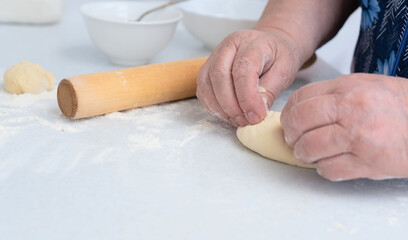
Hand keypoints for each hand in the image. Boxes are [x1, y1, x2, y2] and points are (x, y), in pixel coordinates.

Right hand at [196, 29, 303, 126]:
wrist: (270, 44)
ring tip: (238, 120)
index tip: (257, 116)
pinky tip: (228, 114)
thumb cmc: (277, 57)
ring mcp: (214, 56)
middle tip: (246, 121)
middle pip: (219, 76)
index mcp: (251, 42)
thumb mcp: (284, 71)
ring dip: (220, 108)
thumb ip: (270, 91)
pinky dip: (212, 106)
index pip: (243, 70)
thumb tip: (255, 113)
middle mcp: (228, 46)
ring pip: (206, 84)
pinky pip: (202, 90)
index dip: (248, 97)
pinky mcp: (207, 69)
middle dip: (231, 105)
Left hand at [281, 73, 407, 180]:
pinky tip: (331, 163)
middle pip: (299, 123)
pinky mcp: (368, 162)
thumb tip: (299, 111)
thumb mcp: (364, 86)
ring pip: (309, 148)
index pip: (300, 99)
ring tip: (310, 154)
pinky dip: (324, 169)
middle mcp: (352, 110)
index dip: (288, 114)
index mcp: (348, 88)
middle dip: (291, 135)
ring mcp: (359, 137)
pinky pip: (329, 169)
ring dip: (304, 154)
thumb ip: (332, 96)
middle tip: (294, 140)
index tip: (288, 123)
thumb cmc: (398, 106)